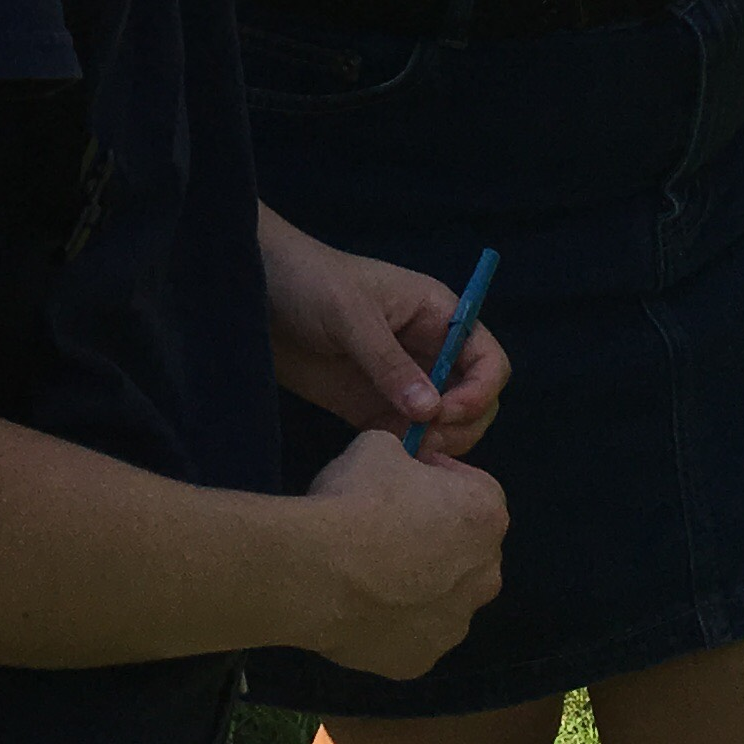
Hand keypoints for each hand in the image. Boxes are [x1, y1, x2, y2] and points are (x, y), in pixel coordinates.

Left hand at [258, 213, 509, 458]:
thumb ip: (389, 363)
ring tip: (403, 450)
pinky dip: (407, 454)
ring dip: (436, 444)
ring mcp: (402, 382)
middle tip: (422, 438)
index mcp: (438, 316)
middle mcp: (430, 351)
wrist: (256, 293)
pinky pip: (407, 438)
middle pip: (475, 400)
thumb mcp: (351, 315)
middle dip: (461, 425)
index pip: (487, 358)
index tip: (448, 412)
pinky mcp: (372, 407)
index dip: (480, 390)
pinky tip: (388, 461)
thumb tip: (431, 411)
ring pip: (446, 425)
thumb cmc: (310, 282)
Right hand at [299, 431, 507, 679]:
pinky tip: (364, 606)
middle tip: (391, 528)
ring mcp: (454, 625)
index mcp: (485, 515)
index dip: (440, 480)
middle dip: (439, 538)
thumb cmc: (358, 501)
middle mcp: (484, 575)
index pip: (476, 490)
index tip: (407, 480)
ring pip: (445, 599)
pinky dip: (396, 622)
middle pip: (469, 550)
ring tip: (373, 572)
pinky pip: (414, 634)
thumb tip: (402, 469)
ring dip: (422, 585)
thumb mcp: (380, 446)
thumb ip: (405, 457)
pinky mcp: (420, 661)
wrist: (319, 572)